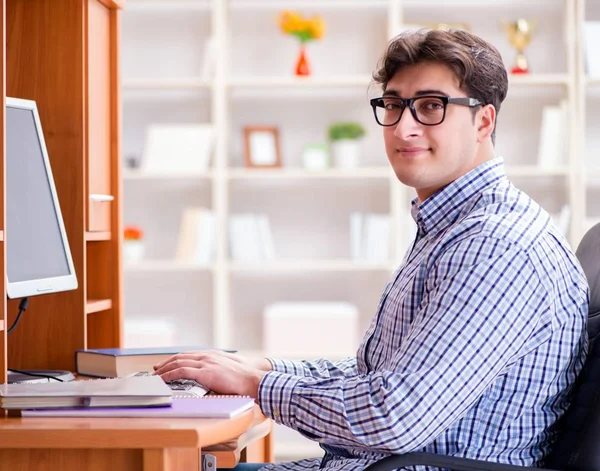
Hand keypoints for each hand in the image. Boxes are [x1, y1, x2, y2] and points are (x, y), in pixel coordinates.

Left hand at [153, 350, 267, 396]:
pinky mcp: (205, 372)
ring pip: (178, 363)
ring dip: (164, 369)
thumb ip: (218, 370)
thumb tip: (212, 378)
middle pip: (180, 357)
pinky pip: (181, 371)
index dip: (175, 359)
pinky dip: (169, 374)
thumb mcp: (229, 370)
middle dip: (165, 363)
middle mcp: (207, 356)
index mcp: (212, 355)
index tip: (166, 364)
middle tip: (155, 370)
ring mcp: (206, 363)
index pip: (188, 355)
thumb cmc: (245, 378)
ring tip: (155, 376)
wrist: (253, 380)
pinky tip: (163, 379)